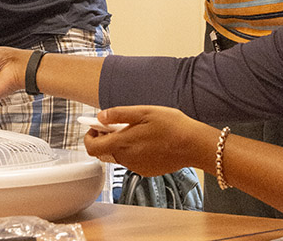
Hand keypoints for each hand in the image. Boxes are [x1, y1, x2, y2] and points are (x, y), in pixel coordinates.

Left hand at [82, 106, 214, 175]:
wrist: (194, 145)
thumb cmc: (171, 125)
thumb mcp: (144, 112)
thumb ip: (119, 114)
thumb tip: (100, 116)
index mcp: (123, 144)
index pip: (92, 148)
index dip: (89, 137)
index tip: (95, 127)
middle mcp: (127, 159)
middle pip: (105, 152)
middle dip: (106, 138)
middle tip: (116, 125)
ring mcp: (137, 167)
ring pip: (119, 156)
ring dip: (120, 144)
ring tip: (136, 130)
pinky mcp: (147, 171)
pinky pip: (132, 161)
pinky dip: (133, 151)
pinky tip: (147, 140)